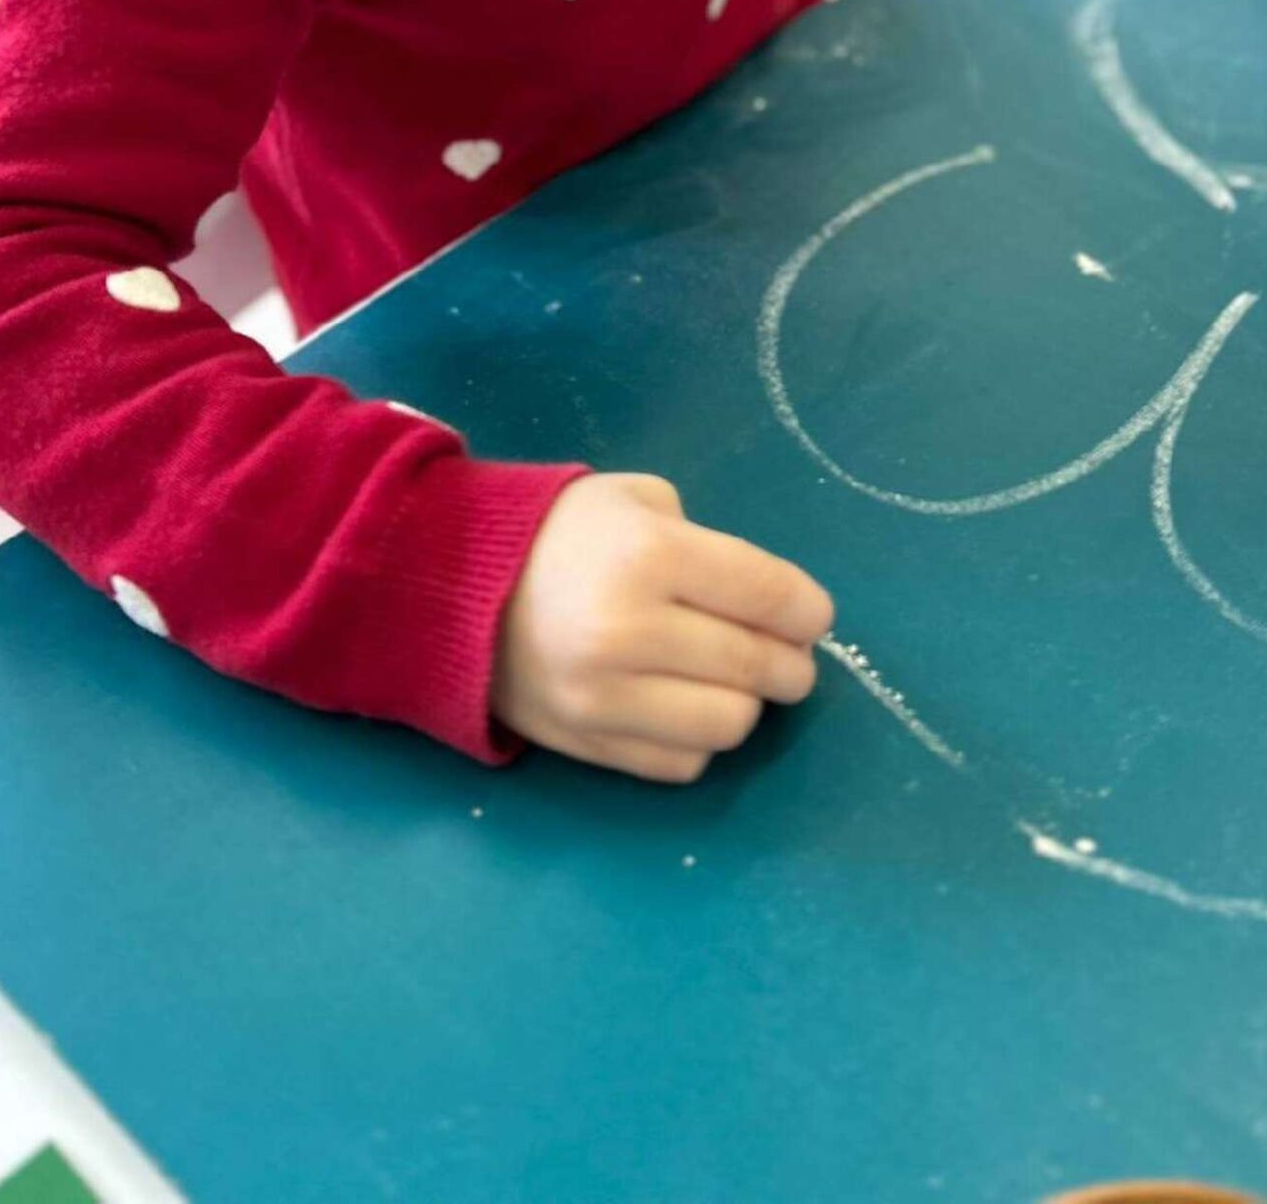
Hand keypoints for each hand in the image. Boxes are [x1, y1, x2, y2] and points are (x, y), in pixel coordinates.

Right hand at [492, 473, 833, 783]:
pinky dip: (697, 740)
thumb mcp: (637, 501)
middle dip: (791, 663)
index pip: (768, 594)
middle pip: (757, 666)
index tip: (814, 616)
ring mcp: (606, 698)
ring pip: (728, 725)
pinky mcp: (586, 745)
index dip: (808, 610)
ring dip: (746, 704)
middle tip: (789, 655)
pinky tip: (683, 706)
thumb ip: (706, 543)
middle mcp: (630, 632)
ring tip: (734, 681)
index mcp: (650, 557)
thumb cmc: (560, 533)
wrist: (452, 587)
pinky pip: (680, 764)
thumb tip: (770, 603)